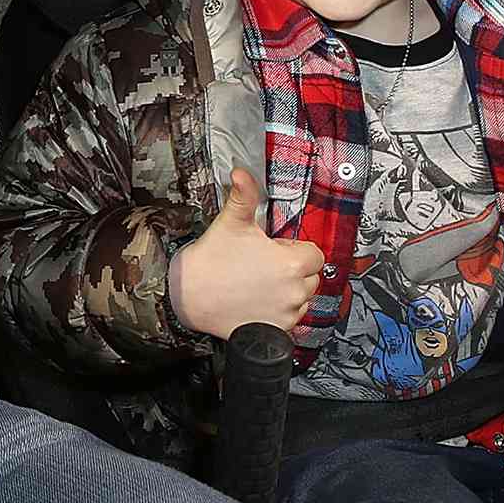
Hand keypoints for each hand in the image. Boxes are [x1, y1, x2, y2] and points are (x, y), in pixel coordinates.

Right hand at [168, 168, 324, 341]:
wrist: (188, 296)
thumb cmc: (211, 260)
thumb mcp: (231, 221)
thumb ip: (244, 194)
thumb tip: (242, 172)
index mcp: (291, 263)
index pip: (315, 254)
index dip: (294, 248)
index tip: (274, 248)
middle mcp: (295, 292)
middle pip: (311, 276)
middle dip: (293, 268)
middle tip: (264, 264)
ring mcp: (287, 314)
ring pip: (302, 297)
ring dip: (289, 290)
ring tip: (259, 282)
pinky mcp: (277, 330)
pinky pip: (291, 318)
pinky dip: (280, 310)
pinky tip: (258, 300)